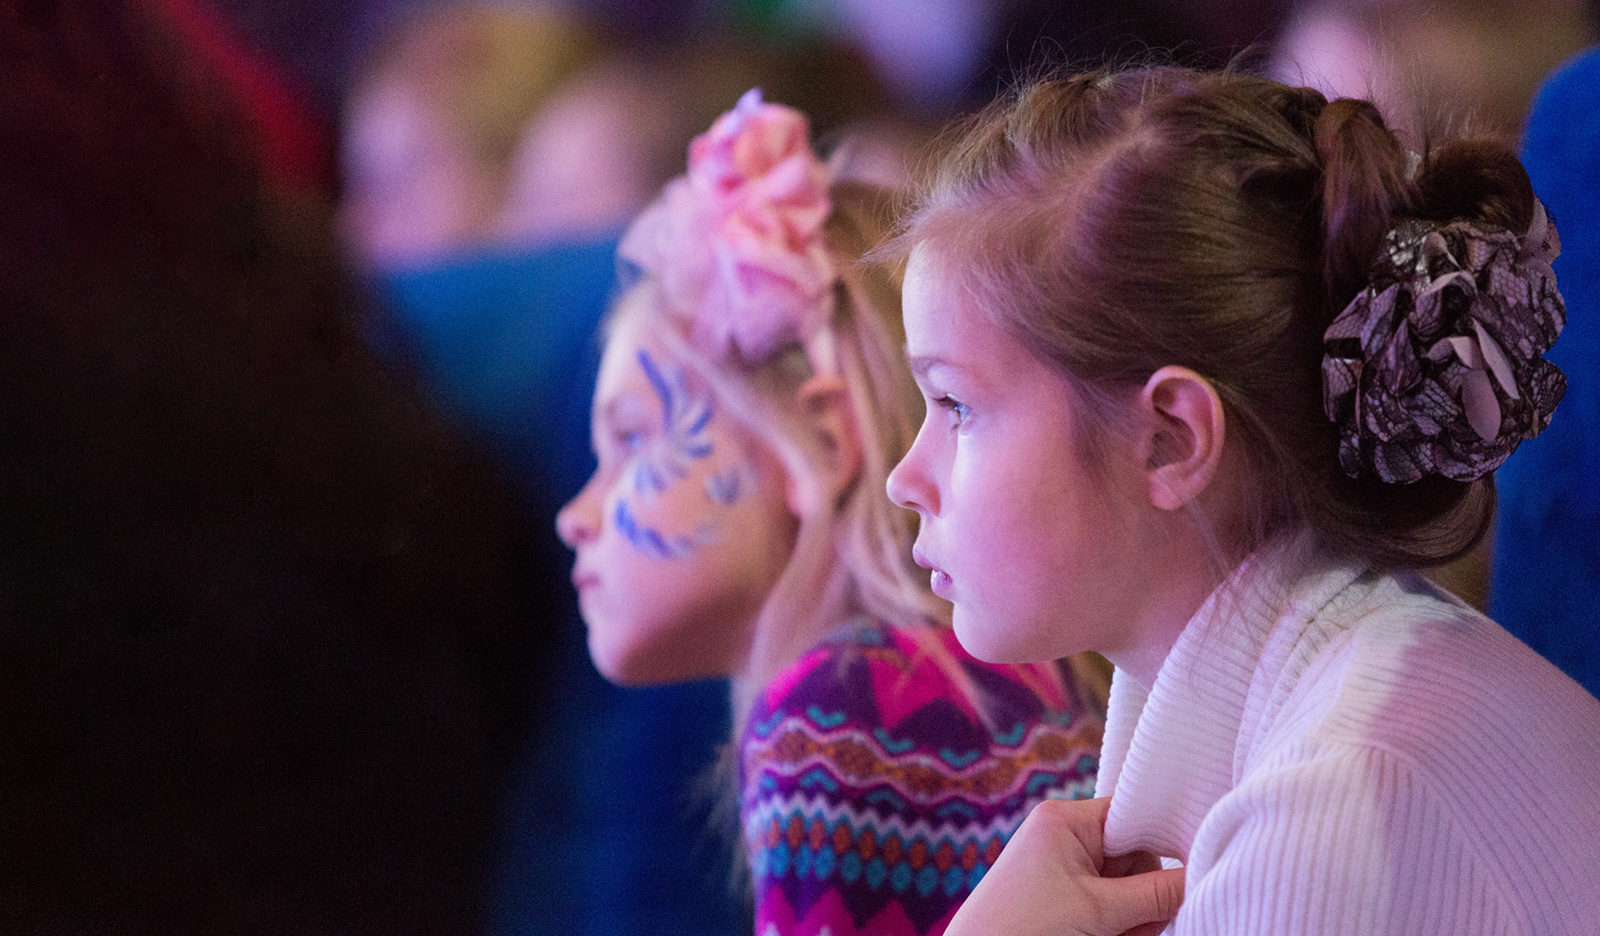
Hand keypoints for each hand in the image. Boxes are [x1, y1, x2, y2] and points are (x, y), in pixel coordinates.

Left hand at [944, 797, 1183, 935]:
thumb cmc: (1024, 928)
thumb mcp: (1098, 911)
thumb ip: (1156, 895)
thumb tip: (1203, 876)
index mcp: (1065, 820)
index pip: (1134, 813)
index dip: (1164, 838)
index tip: (1194, 862)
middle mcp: (1065, 837)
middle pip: (1136, 857)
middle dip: (1145, 894)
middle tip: (1138, 924)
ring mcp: (1065, 870)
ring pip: (1128, 888)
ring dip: (1135, 917)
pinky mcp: (1065, 899)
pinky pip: (1112, 906)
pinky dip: (1120, 927)